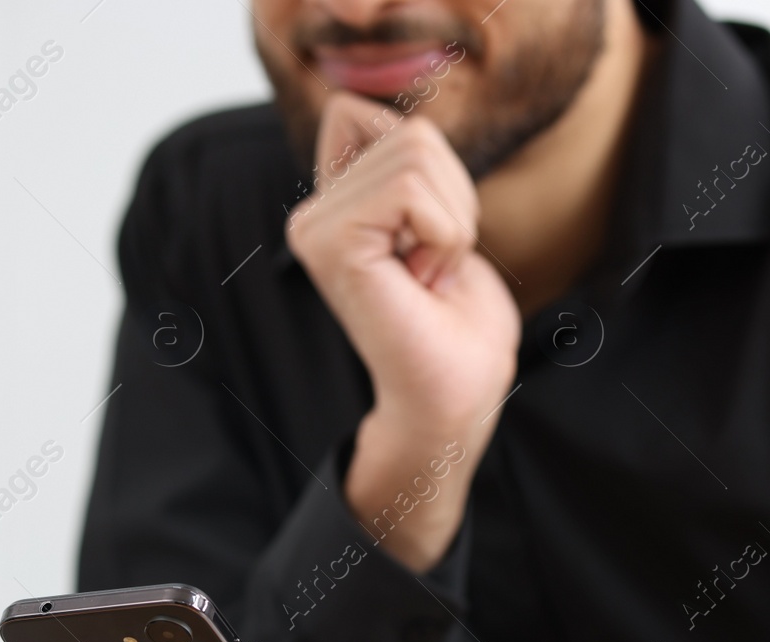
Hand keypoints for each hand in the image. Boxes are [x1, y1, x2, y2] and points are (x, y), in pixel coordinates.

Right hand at [286, 94, 520, 572]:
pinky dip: (445, 235)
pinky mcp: (331, 244)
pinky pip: (412, 189)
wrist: (452, 400)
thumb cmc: (456, 328)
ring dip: (452, 223)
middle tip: (434, 271)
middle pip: (411, 133)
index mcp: (334, 208)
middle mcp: (312, 215)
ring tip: (428, 279)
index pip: (373, 115)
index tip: (429, 244)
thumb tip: (373, 113)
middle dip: (454, 202)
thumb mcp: (443, 219)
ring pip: (416, 154)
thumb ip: (409, 167)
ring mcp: (315, 229)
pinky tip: (422, 284)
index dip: (434, 172)